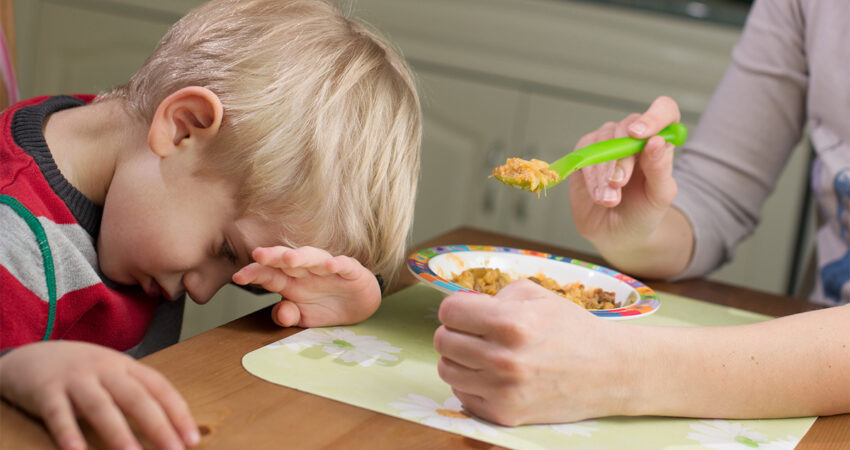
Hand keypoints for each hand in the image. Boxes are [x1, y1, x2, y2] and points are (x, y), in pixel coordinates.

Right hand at [0, 341, 198, 449]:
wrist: (30, 355)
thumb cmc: (81, 373)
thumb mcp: (112, 375)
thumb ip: (136, 394)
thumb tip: (170, 427)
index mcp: (125, 366)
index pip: (159, 388)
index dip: (177, 412)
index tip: (191, 439)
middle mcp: (104, 370)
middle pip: (136, 397)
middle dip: (157, 426)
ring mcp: (75, 379)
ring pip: (100, 406)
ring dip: (118, 432)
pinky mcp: (45, 391)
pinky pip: (58, 414)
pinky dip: (68, 433)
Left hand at [231, 246, 380, 326]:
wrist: (359, 305)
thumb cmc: (326, 307)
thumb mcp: (304, 318)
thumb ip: (288, 315)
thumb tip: (280, 313)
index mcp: (291, 282)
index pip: (269, 274)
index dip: (254, 273)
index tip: (238, 277)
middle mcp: (307, 271)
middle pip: (287, 260)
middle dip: (273, 256)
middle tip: (258, 255)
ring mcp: (328, 269)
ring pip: (313, 257)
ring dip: (302, 256)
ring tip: (289, 259)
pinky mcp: (351, 270)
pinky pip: (344, 264)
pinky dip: (338, 264)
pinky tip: (331, 265)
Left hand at [433, 279, 629, 425]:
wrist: (609, 372)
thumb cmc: (572, 329)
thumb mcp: (537, 295)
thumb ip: (495, 295)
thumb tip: (463, 307)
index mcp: (511, 323)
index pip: (449, 311)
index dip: (456, 308)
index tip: (467, 311)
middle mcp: (503, 359)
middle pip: (443, 340)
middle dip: (456, 331)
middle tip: (475, 332)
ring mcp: (502, 391)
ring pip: (446, 369)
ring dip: (459, 358)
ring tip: (482, 353)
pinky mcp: (503, 414)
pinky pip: (462, 394)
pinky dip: (471, 382)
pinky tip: (492, 375)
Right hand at [569, 96, 681, 247]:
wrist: (617, 234)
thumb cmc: (643, 213)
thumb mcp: (659, 196)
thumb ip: (660, 169)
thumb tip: (656, 141)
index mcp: (658, 141)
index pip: (663, 110)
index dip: (654, 116)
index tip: (639, 134)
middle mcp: (632, 137)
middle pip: (626, 127)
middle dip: (621, 158)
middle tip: (619, 184)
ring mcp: (607, 143)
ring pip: (603, 141)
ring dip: (603, 173)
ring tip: (609, 199)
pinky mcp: (585, 155)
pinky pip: (584, 154)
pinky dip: (590, 176)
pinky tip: (598, 195)